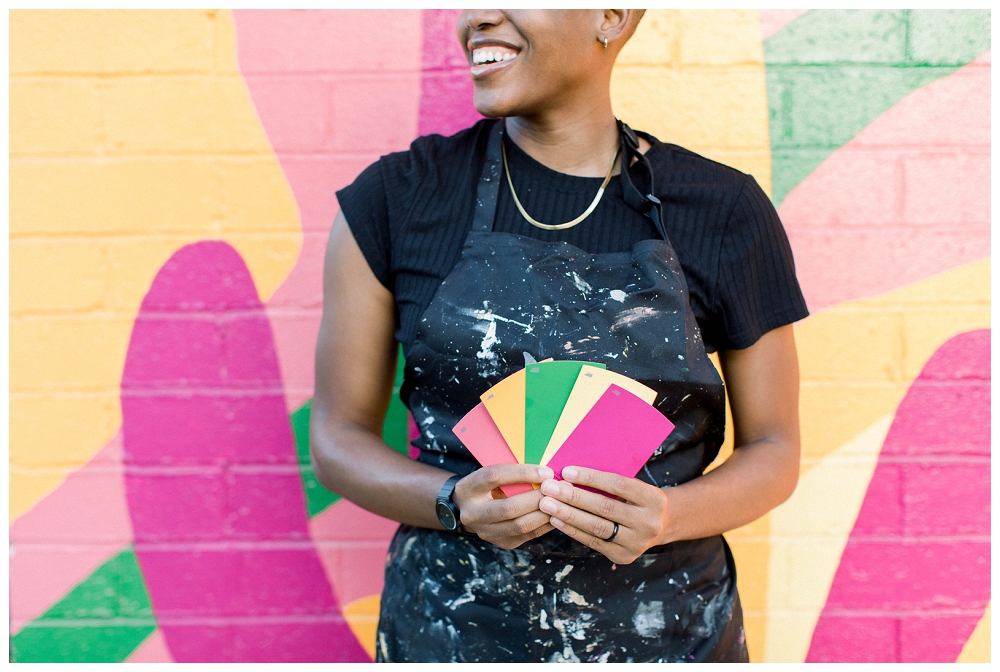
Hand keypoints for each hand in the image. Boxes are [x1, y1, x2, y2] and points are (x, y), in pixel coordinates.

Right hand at [453, 464, 555, 548]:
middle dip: (537, 497)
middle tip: (559, 489)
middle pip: (508, 507)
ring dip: (545, 513)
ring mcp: (486, 532)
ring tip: (562, 501)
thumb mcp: (490, 473)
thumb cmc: (487, 485)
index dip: (522, 473)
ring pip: (520, 525)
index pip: (494, 477)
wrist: (470, 510)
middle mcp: (473, 514)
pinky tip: (557, 514)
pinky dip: (546, 524)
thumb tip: (545, 472)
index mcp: (467, 489)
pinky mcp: (501, 543)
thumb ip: (511, 472)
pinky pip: (529, 535)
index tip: (546, 472)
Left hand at [537, 466, 670, 564]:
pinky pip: (593, 542)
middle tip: (549, 488)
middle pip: (605, 507)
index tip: (566, 471)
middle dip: (573, 496)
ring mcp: (637, 542)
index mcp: (654, 499)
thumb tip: (570, 473)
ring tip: (547, 504)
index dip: (591, 478)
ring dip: (568, 515)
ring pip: (597, 527)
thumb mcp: (635, 486)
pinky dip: (572, 530)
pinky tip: (556, 521)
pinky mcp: (624, 556)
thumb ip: (610, 482)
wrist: (660, 526)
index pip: (619, 485)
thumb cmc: (637, 499)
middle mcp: (649, 523)